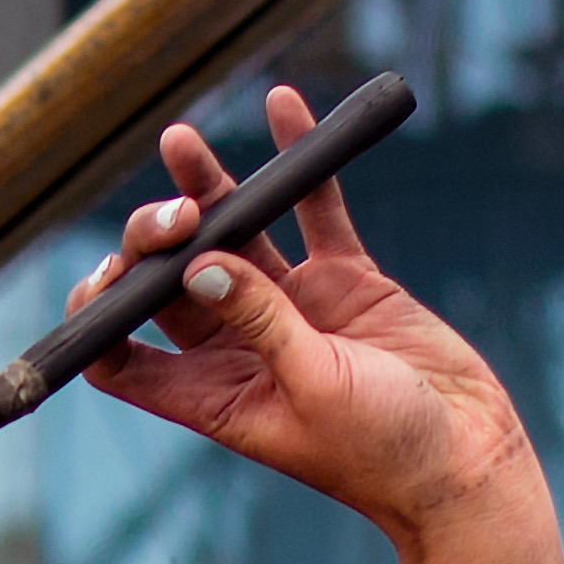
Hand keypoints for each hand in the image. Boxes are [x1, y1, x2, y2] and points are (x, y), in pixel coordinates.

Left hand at [67, 86, 530, 549]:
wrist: (464, 456)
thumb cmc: (382, 451)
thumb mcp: (314, 386)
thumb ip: (261, 321)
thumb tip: (200, 264)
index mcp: (212, 397)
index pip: (124, 360)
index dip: (99, 321)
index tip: (104, 278)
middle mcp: (238, 350)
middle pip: (171, 283)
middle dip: (157, 242)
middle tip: (176, 213)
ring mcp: (290, 309)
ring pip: (232, 236)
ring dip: (207, 188)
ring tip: (180, 142)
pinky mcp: (343, 280)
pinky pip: (312, 210)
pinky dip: (297, 163)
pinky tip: (282, 107)